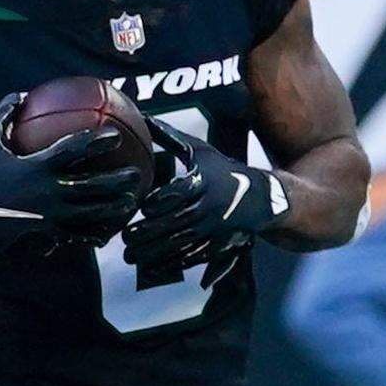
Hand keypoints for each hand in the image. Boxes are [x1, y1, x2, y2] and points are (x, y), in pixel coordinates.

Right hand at [0, 94, 141, 259]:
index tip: (114, 135)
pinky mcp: (47, 233)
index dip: (96, 141)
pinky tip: (109, 230)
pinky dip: (94, 232)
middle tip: (135, 174)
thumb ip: (6, 114)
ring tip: (132, 200)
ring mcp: (50, 215)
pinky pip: (76, 233)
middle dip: (116, 181)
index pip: (73, 151)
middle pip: (92, 187)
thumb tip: (23, 94)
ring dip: (113, 206)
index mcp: (36, 166)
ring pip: (90, 212)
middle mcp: (48, 192)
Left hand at [122, 117, 290, 287]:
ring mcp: (210, 230)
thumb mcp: (200, 150)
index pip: (178, 194)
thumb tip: (142, 117)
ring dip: (153, 252)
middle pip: (174, 222)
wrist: (260, 198)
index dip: (159, 203)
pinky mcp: (213, 246)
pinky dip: (169, 264)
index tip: (142, 208)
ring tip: (131, 255)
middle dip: (148, 233)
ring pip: (179, 244)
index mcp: (202, 182)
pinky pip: (189, 258)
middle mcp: (207, 207)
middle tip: (125, 237)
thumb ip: (169, 137)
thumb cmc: (223, 170)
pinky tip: (150, 268)